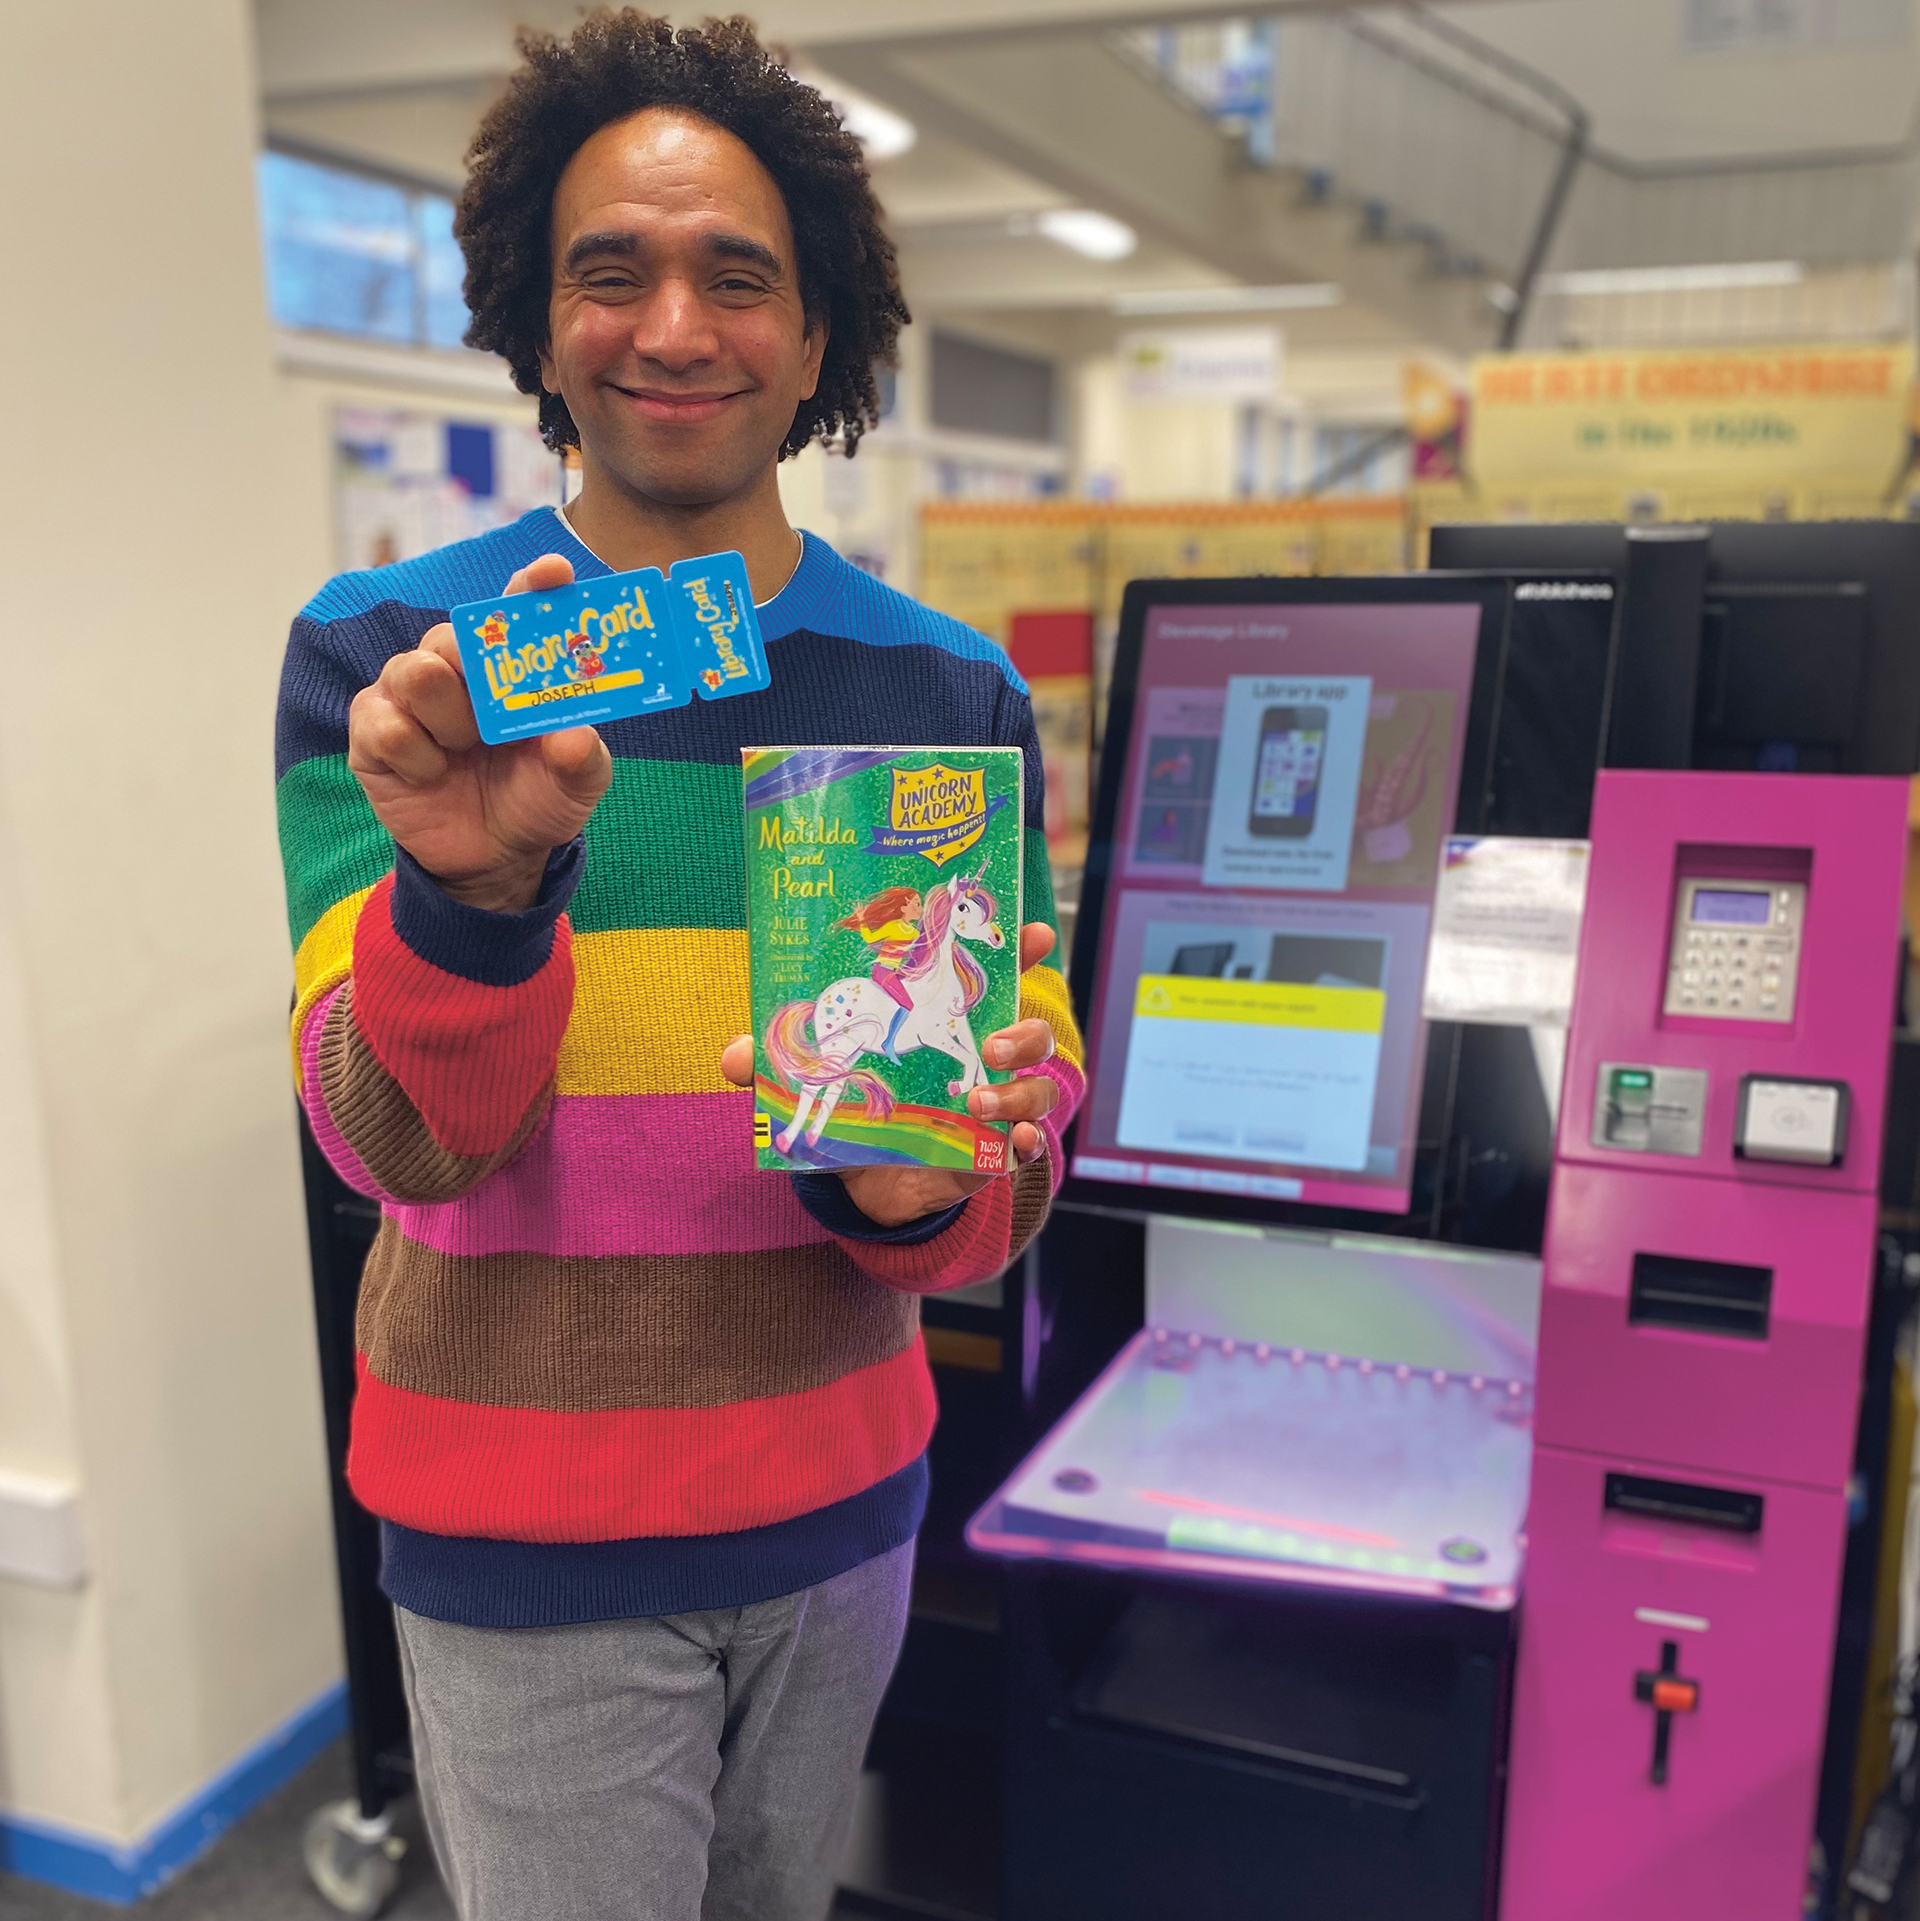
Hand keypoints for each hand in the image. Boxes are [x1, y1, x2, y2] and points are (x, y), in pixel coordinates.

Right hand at [347, 553, 612, 911]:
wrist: (495, 858)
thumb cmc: (536, 799)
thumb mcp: (575, 784)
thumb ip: (582, 758)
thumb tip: (573, 735)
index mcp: (508, 667)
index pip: (515, 611)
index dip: (532, 587)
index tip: (554, 574)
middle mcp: (454, 668)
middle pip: (453, 634)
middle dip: (479, 672)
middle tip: (500, 719)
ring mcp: (407, 696)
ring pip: (417, 673)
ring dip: (450, 719)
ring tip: (466, 748)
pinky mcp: (372, 732)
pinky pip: (388, 726)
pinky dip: (419, 757)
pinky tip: (433, 774)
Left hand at [720, 922, 1061, 1227]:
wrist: (865, 1186)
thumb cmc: (853, 1114)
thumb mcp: (816, 1085)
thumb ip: (779, 1066)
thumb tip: (735, 1057)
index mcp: (944, 1027)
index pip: (992, 980)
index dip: (1019, 952)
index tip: (1035, 933)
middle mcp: (981, 1063)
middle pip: (1032, 1033)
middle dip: (1024, 1031)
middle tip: (991, 1041)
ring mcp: (994, 1108)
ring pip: (1039, 1088)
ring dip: (1019, 1090)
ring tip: (979, 1100)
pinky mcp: (992, 1155)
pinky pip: (1029, 1146)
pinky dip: (1028, 1141)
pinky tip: (1014, 1141)